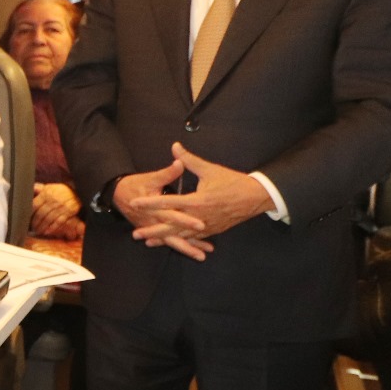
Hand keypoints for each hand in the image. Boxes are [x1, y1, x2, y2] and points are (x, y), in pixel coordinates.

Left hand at [29, 182, 83, 239]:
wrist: (78, 191)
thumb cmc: (61, 190)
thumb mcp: (50, 187)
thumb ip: (39, 188)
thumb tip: (30, 188)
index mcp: (46, 194)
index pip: (35, 205)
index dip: (30, 214)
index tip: (26, 219)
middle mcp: (53, 200)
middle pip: (41, 214)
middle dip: (35, 222)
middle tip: (32, 228)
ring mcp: (61, 207)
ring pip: (49, 219)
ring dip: (42, 227)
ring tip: (38, 231)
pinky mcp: (68, 212)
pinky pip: (59, 221)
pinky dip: (52, 228)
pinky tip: (47, 232)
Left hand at [127, 143, 271, 259]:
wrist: (255, 197)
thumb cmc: (232, 181)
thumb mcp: (210, 169)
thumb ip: (189, 160)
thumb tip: (175, 146)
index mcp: (197, 201)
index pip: (168, 202)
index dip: (149, 203)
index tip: (135, 203)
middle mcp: (199, 217)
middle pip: (171, 226)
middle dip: (152, 231)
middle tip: (135, 234)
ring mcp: (206, 226)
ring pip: (181, 235)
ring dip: (164, 239)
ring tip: (148, 242)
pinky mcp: (212, 230)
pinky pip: (194, 238)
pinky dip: (181, 241)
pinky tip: (172, 243)